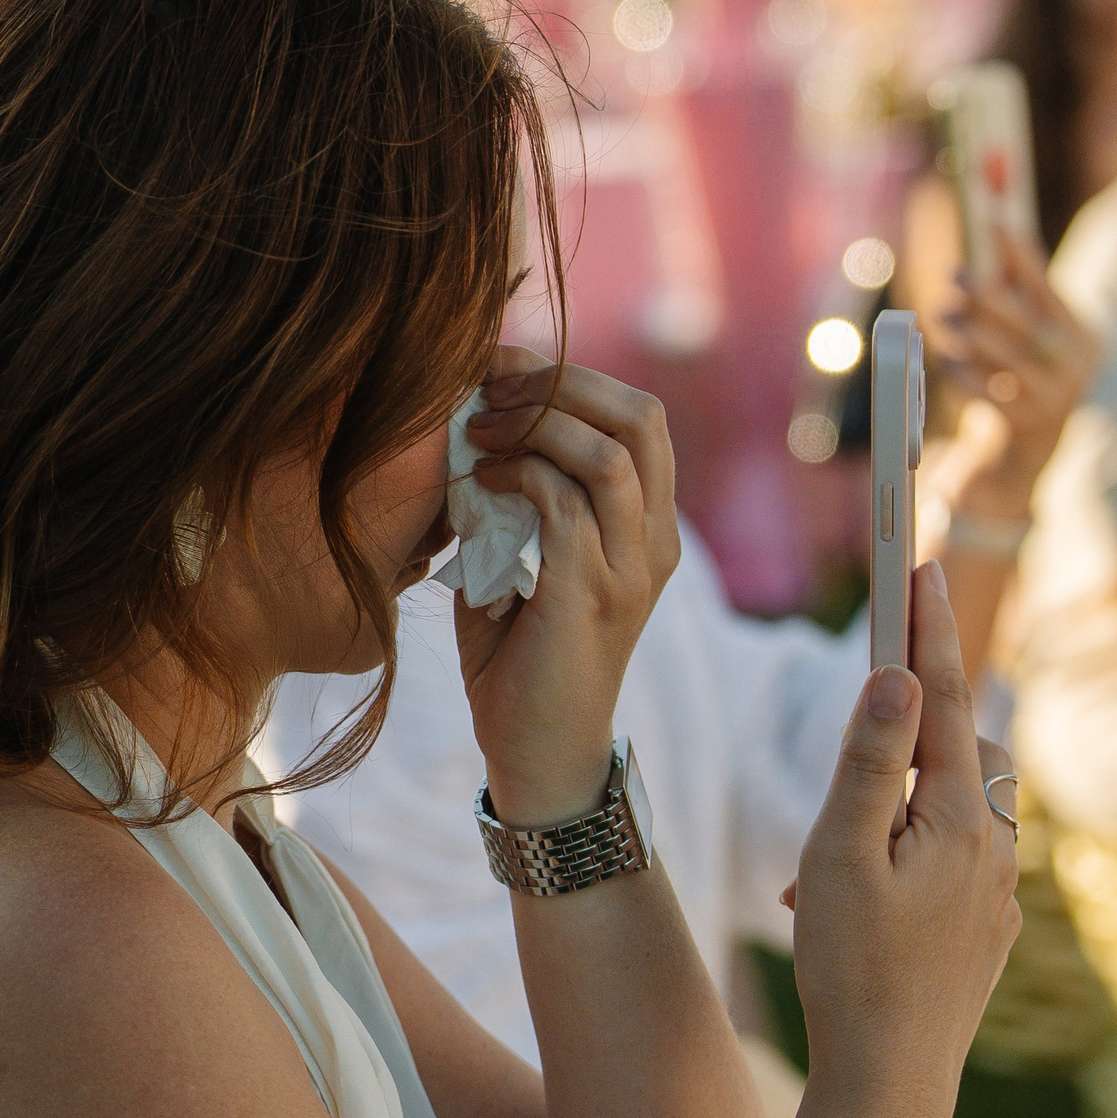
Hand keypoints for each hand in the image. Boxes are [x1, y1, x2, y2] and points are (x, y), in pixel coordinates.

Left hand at [454, 347, 678, 826]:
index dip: (570, 376)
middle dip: (559, 384)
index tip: (498, 367)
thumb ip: (510, 498)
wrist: (536, 751)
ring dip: (536, 425)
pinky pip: (568, 508)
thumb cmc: (517, 653)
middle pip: (639, 417)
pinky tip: (477, 479)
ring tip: (477, 429)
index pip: (637, 415)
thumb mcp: (518, 559)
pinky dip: (519, 476)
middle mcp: (653, 540)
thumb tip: (463, 430)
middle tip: (488, 385)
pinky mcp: (592, 599)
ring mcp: (630, 570)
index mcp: (646, 524)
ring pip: (608, 455)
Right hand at [784, 561, 1018, 1116]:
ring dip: (896, 804)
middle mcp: (992, 845)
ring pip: (951, 809)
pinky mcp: (986, 930)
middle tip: (851, 730)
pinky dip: (903, 855)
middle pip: (954, 749)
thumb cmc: (850, 963)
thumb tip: (895, 678)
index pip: (938, 697)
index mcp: (955, 817)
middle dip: (910, 725)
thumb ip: (869, 761)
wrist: (891, 1080)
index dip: (925, 629)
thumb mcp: (838, 852)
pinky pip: (950, 863)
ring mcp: (996, 892)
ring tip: (823, 856)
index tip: (920, 567)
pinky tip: (846, 903)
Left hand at [933, 227, 1097, 512]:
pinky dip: (966, 376)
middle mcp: (1075, 365)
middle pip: (1031, 324)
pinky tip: (946, 364)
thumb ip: (1011, 301)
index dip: (1021, 256)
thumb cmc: (1016, 379)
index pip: (1049, 289)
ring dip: (973, 333)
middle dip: (992, 296)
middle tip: (956, 275)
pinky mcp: (1028, 424)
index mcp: (1080, 335)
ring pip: (1012, 358)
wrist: (1025, 451)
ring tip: (944, 318)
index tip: (994, 224)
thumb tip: (981, 248)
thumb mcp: (1024, 341)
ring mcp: (1055, 397)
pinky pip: (993, 395)